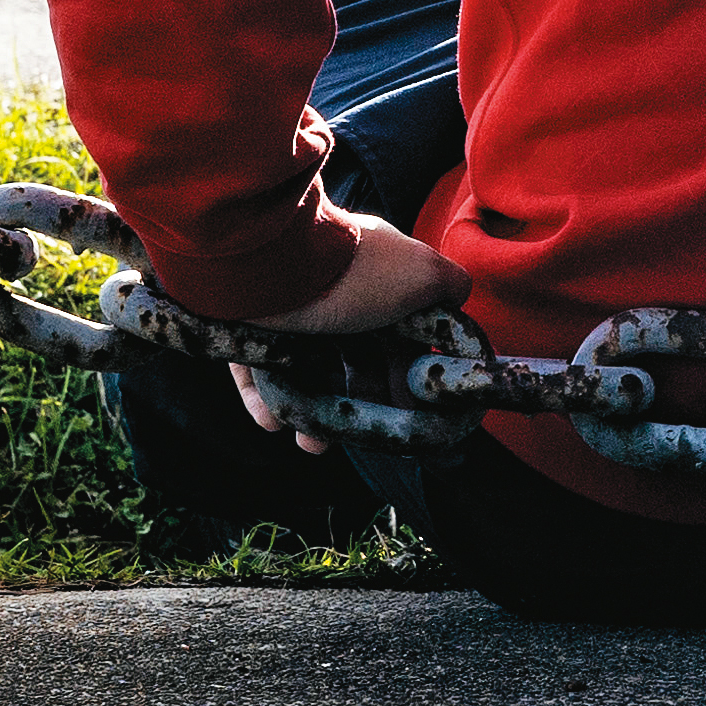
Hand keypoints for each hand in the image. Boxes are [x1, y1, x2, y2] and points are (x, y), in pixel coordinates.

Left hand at [229, 215, 471, 452]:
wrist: (268, 264)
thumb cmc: (352, 273)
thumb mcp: (424, 271)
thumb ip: (450, 285)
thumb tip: (456, 299)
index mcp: (376, 277)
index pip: (396, 335)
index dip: (404, 374)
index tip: (406, 409)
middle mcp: (333, 292)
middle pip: (351, 360)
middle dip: (359, 403)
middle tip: (357, 435)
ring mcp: (289, 310)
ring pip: (306, 373)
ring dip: (311, 414)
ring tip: (310, 442)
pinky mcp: (249, 328)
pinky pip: (260, 371)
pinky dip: (268, 400)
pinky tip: (274, 420)